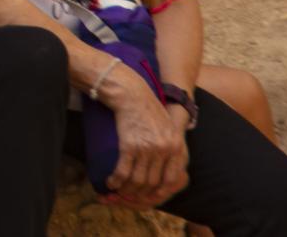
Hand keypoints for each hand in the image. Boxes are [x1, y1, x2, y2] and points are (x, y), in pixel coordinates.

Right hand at [103, 78, 188, 208]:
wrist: (132, 94)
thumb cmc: (148, 108)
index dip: (159, 190)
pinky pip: (123, 171)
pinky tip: (111, 182)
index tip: (148, 193)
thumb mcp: (168, 127)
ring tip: (118, 189)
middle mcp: (164, 150)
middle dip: (140, 192)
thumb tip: (166, 165)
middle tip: (130, 194)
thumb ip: (171, 145)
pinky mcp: (129, 145)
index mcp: (176, 146)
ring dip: (126, 189)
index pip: (170, 179)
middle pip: (153, 182)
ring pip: (137, 180)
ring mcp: (147, 149)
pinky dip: (116, 180)